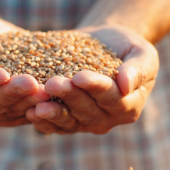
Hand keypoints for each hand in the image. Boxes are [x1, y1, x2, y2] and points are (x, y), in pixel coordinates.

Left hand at [25, 25, 158, 133]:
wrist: (102, 44)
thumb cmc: (125, 46)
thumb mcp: (141, 52)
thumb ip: (138, 69)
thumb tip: (125, 85)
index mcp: (129, 105)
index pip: (111, 97)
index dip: (95, 87)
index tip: (79, 76)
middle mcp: (108, 119)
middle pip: (87, 110)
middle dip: (69, 96)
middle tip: (53, 83)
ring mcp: (85, 122)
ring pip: (68, 121)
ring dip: (52, 112)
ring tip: (37, 103)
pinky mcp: (66, 120)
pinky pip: (54, 125)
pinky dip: (42, 121)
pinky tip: (29, 111)